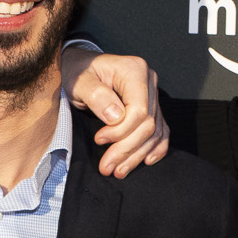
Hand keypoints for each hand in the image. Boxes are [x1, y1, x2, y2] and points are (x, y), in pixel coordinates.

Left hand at [60, 47, 167, 178]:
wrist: (80, 66)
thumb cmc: (77, 71)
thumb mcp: (78, 81)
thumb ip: (96, 96)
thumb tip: (116, 117)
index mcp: (134, 71)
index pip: (139, 111)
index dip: (121, 132)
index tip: (99, 140)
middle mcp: (149, 81)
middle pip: (148, 124)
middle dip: (127, 150)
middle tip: (107, 167)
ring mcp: (152, 94)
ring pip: (155, 132)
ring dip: (137, 155)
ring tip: (118, 171)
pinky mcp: (151, 106)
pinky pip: (161, 130)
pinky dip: (155, 147)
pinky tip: (146, 161)